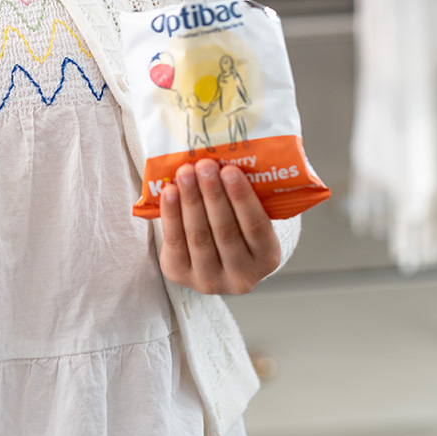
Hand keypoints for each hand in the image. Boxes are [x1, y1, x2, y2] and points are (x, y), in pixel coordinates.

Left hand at [158, 160, 280, 294]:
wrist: (212, 257)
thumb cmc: (234, 225)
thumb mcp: (248, 216)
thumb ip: (242, 195)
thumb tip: (227, 155)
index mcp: (267, 258)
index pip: (257, 227)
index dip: (242, 198)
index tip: (229, 170)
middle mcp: (242, 277)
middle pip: (225, 231)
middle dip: (212, 194)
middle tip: (203, 165)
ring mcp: (210, 280)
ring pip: (198, 237)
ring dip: (190, 200)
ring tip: (184, 173)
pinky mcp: (181, 275)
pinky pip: (175, 242)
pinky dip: (171, 214)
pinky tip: (169, 192)